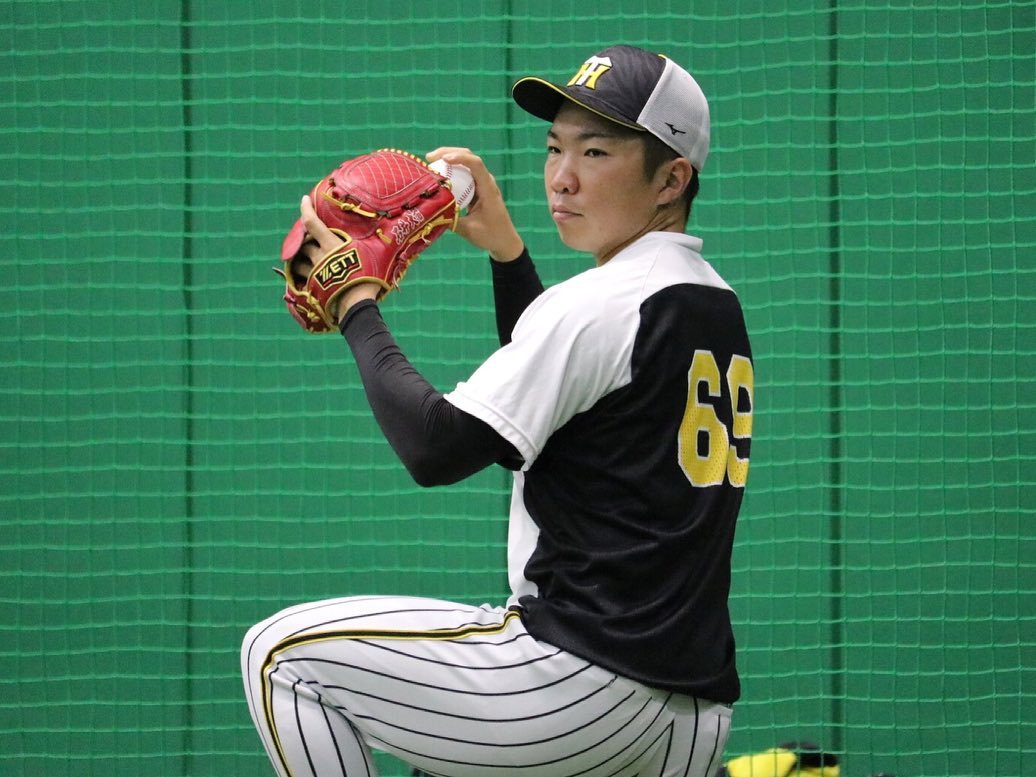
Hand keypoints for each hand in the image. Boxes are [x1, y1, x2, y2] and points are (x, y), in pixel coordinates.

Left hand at [298, 195, 379, 320]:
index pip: (311, 222)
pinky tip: (301, 275)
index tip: (304, 199)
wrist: (356, 305)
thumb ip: (377, 241)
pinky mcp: (311, 287)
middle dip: (305, 237)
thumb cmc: (367, 277)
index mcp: (331, 244)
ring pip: (298, 260)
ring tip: (303, 257)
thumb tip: (397, 226)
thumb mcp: (375, 254)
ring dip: (299, 257)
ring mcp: (313, 272)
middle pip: (304, 241)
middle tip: (309, 235)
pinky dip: (297, 274)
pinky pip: (298, 278)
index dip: (305, 208)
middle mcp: (318, 256)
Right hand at [425, 147, 523, 261]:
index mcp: (488, 189)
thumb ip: (450, 220)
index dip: (460, 158)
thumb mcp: (469, 230)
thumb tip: (429, 211)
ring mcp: (482, 184)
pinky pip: (463, 175)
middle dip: (449, 152)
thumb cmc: (491, 236)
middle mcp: (486, 182)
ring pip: (465, 164)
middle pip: (469, 157)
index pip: (476, 165)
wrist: (505, 241)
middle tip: (429, 157)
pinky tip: (437, 176)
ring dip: (448, 159)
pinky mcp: (477, 189)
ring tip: (430, 163)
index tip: (443, 160)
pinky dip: (450, 172)